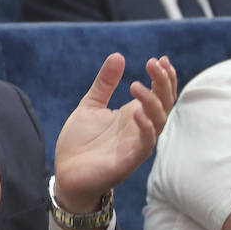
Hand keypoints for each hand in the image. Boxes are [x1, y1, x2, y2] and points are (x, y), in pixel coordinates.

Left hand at [53, 55, 176, 214]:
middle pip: (164, 103)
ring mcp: (137, 144)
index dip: (164, 77)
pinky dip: (145, 127)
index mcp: (133, 114)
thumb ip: (105, 84)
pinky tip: (136, 112)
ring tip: (135, 86)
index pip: (159, 94)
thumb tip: (118, 56)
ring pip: (159, 121)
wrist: (66, 174)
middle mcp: (140, 128)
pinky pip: (146, 143)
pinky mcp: (130, 160)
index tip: (160, 59)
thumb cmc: (79, 142)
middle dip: (162, 83)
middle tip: (153, 63)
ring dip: (152, 102)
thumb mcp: (90, 105)